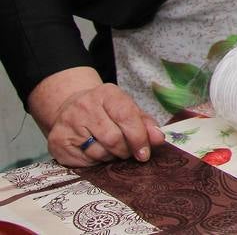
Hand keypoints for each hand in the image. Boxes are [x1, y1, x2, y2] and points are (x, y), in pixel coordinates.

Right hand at [28, 67, 164, 167]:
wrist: (70, 106)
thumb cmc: (106, 110)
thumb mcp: (127, 108)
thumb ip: (145, 123)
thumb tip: (159, 139)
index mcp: (107, 93)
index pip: (126, 117)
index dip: (138, 138)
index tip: (145, 153)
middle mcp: (85, 106)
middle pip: (113, 138)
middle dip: (125, 150)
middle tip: (128, 152)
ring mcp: (68, 124)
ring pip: (99, 153)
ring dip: (111, 157)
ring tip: (112, 150)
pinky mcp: (57, 142)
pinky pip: (84, 162)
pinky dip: (96, 162)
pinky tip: (96, 152)